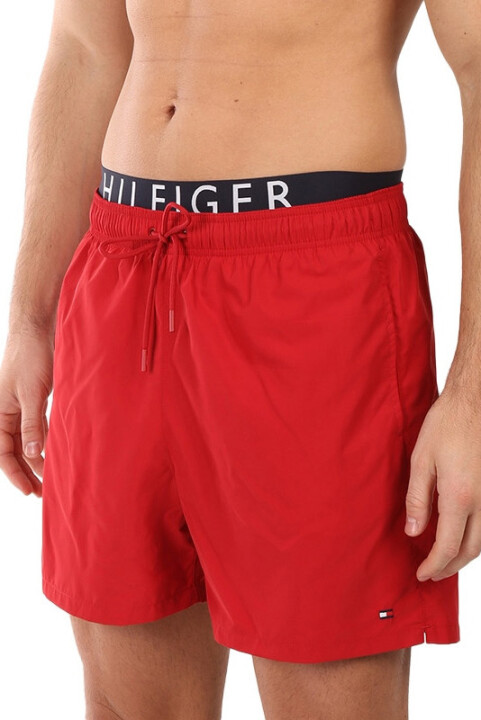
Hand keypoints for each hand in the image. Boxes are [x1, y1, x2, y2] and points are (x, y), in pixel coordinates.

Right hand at [0, 331, 53, 497]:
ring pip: (26, 442)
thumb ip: (32, 425)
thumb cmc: (30, 358)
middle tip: (41, 493)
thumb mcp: (32, 394)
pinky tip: (54, 454)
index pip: (2, 453)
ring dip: (36, 459)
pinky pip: (36, 428)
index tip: (28, 491)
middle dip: (26, 472)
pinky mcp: (33, 401)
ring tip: (50, 479)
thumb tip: (34, 455)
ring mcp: (18, 408)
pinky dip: (44, 442)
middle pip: (13, 451)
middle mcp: (4, 413)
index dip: (14, 474)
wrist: (37, 330)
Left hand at [404, 386, 480, 580]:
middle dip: (449, 567)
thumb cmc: (447, 424)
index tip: (421, 574)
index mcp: (459, 496)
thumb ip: (417, 499)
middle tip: (432, 573)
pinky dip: (475, 538)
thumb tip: (413, 532)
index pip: (447, 547)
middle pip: (469, 551)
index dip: (433, 566)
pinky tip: (462, 535)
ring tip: (445, 560)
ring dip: (464, 555)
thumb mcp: (421, 460)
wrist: (475, 401)